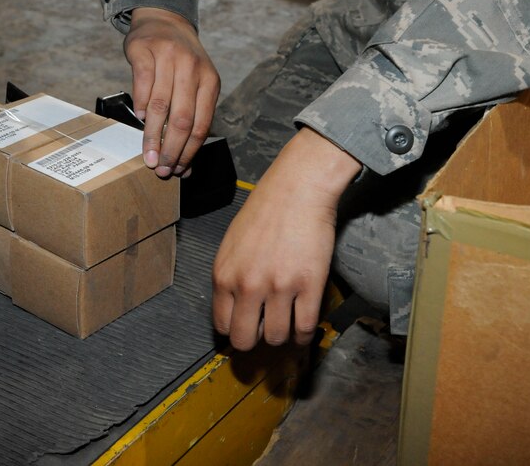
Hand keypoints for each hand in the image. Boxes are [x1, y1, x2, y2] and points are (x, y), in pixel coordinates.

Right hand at [124, 7, 220, 177]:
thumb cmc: (181, 61)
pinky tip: (140, 120)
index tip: (178, 170)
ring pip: (160, 106)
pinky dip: (141, 106)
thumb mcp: (196, 83)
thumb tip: (185, 164)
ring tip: (147, 155)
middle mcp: (192, 68)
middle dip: (171, 150)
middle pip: (182, 119)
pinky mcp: (145, 50)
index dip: (190, 151)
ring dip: (153, 136)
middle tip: (161, 169)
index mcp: (210, 81)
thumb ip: (192, 117)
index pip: (201, 125)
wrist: (164, 20)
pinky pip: (143, 84)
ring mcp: (169, 57)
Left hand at [212, 128, 361, 350]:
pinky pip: (304, 327)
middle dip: (255, 341)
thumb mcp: (232, 245)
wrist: (297, 189)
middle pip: (244, 339)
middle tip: (265, 332)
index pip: (221, 325)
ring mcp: (279, 287)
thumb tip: (234, 308)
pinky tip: (304, 329)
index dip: (235, 331)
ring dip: (282, 336)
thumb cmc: (265, 210)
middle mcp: (247, 285)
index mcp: (224, 275)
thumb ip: (230, 277)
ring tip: (287, 326)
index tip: (246, 328)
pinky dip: (305, 335)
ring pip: (275, 337)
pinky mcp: (308, 285)